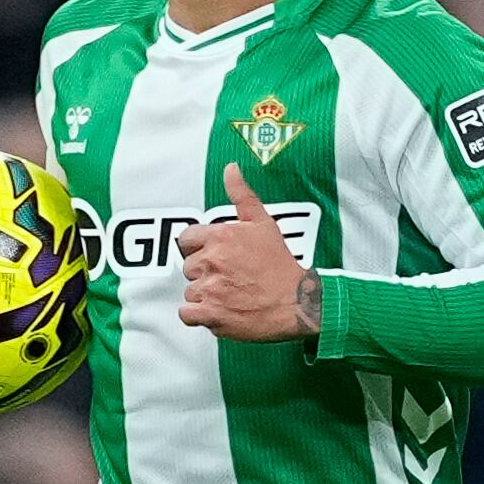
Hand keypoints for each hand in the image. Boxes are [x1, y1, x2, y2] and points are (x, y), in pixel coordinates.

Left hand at [175, 164, 318, 343]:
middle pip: (188, 267)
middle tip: (228, 277)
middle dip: (204, 272)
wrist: (296, 302)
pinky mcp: (211, 314)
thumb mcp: (263, 223)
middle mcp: (212, 261)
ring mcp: (210, 288)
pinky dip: (197, 314)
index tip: (213, 256)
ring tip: (229, 295)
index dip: (198, 248)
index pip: (186, 239)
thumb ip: (242, 195)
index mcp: (220, 237)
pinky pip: (186, 313)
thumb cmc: (281, 265)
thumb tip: (230, 169)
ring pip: (190, 291)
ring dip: (204, 295)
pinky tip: (216, 310)